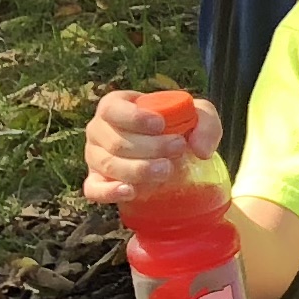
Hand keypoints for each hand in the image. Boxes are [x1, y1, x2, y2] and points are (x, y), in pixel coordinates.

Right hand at [83, 88, 216, 202]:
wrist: (169, 154)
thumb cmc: (176, 126)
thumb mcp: (197, 115)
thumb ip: (205, 123)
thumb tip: (200, 150)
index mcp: (114, 106)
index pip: (112, 109)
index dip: (134, 118)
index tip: (161, 125)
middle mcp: (98, 130)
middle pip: (116, 141)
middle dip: (150, 147)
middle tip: (178, 148)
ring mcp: (95, 157)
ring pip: (108, 165)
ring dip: (139, 169)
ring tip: (166, 170)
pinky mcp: (96, 182)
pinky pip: (93, 189)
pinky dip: (110, 191)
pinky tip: (131, 191)